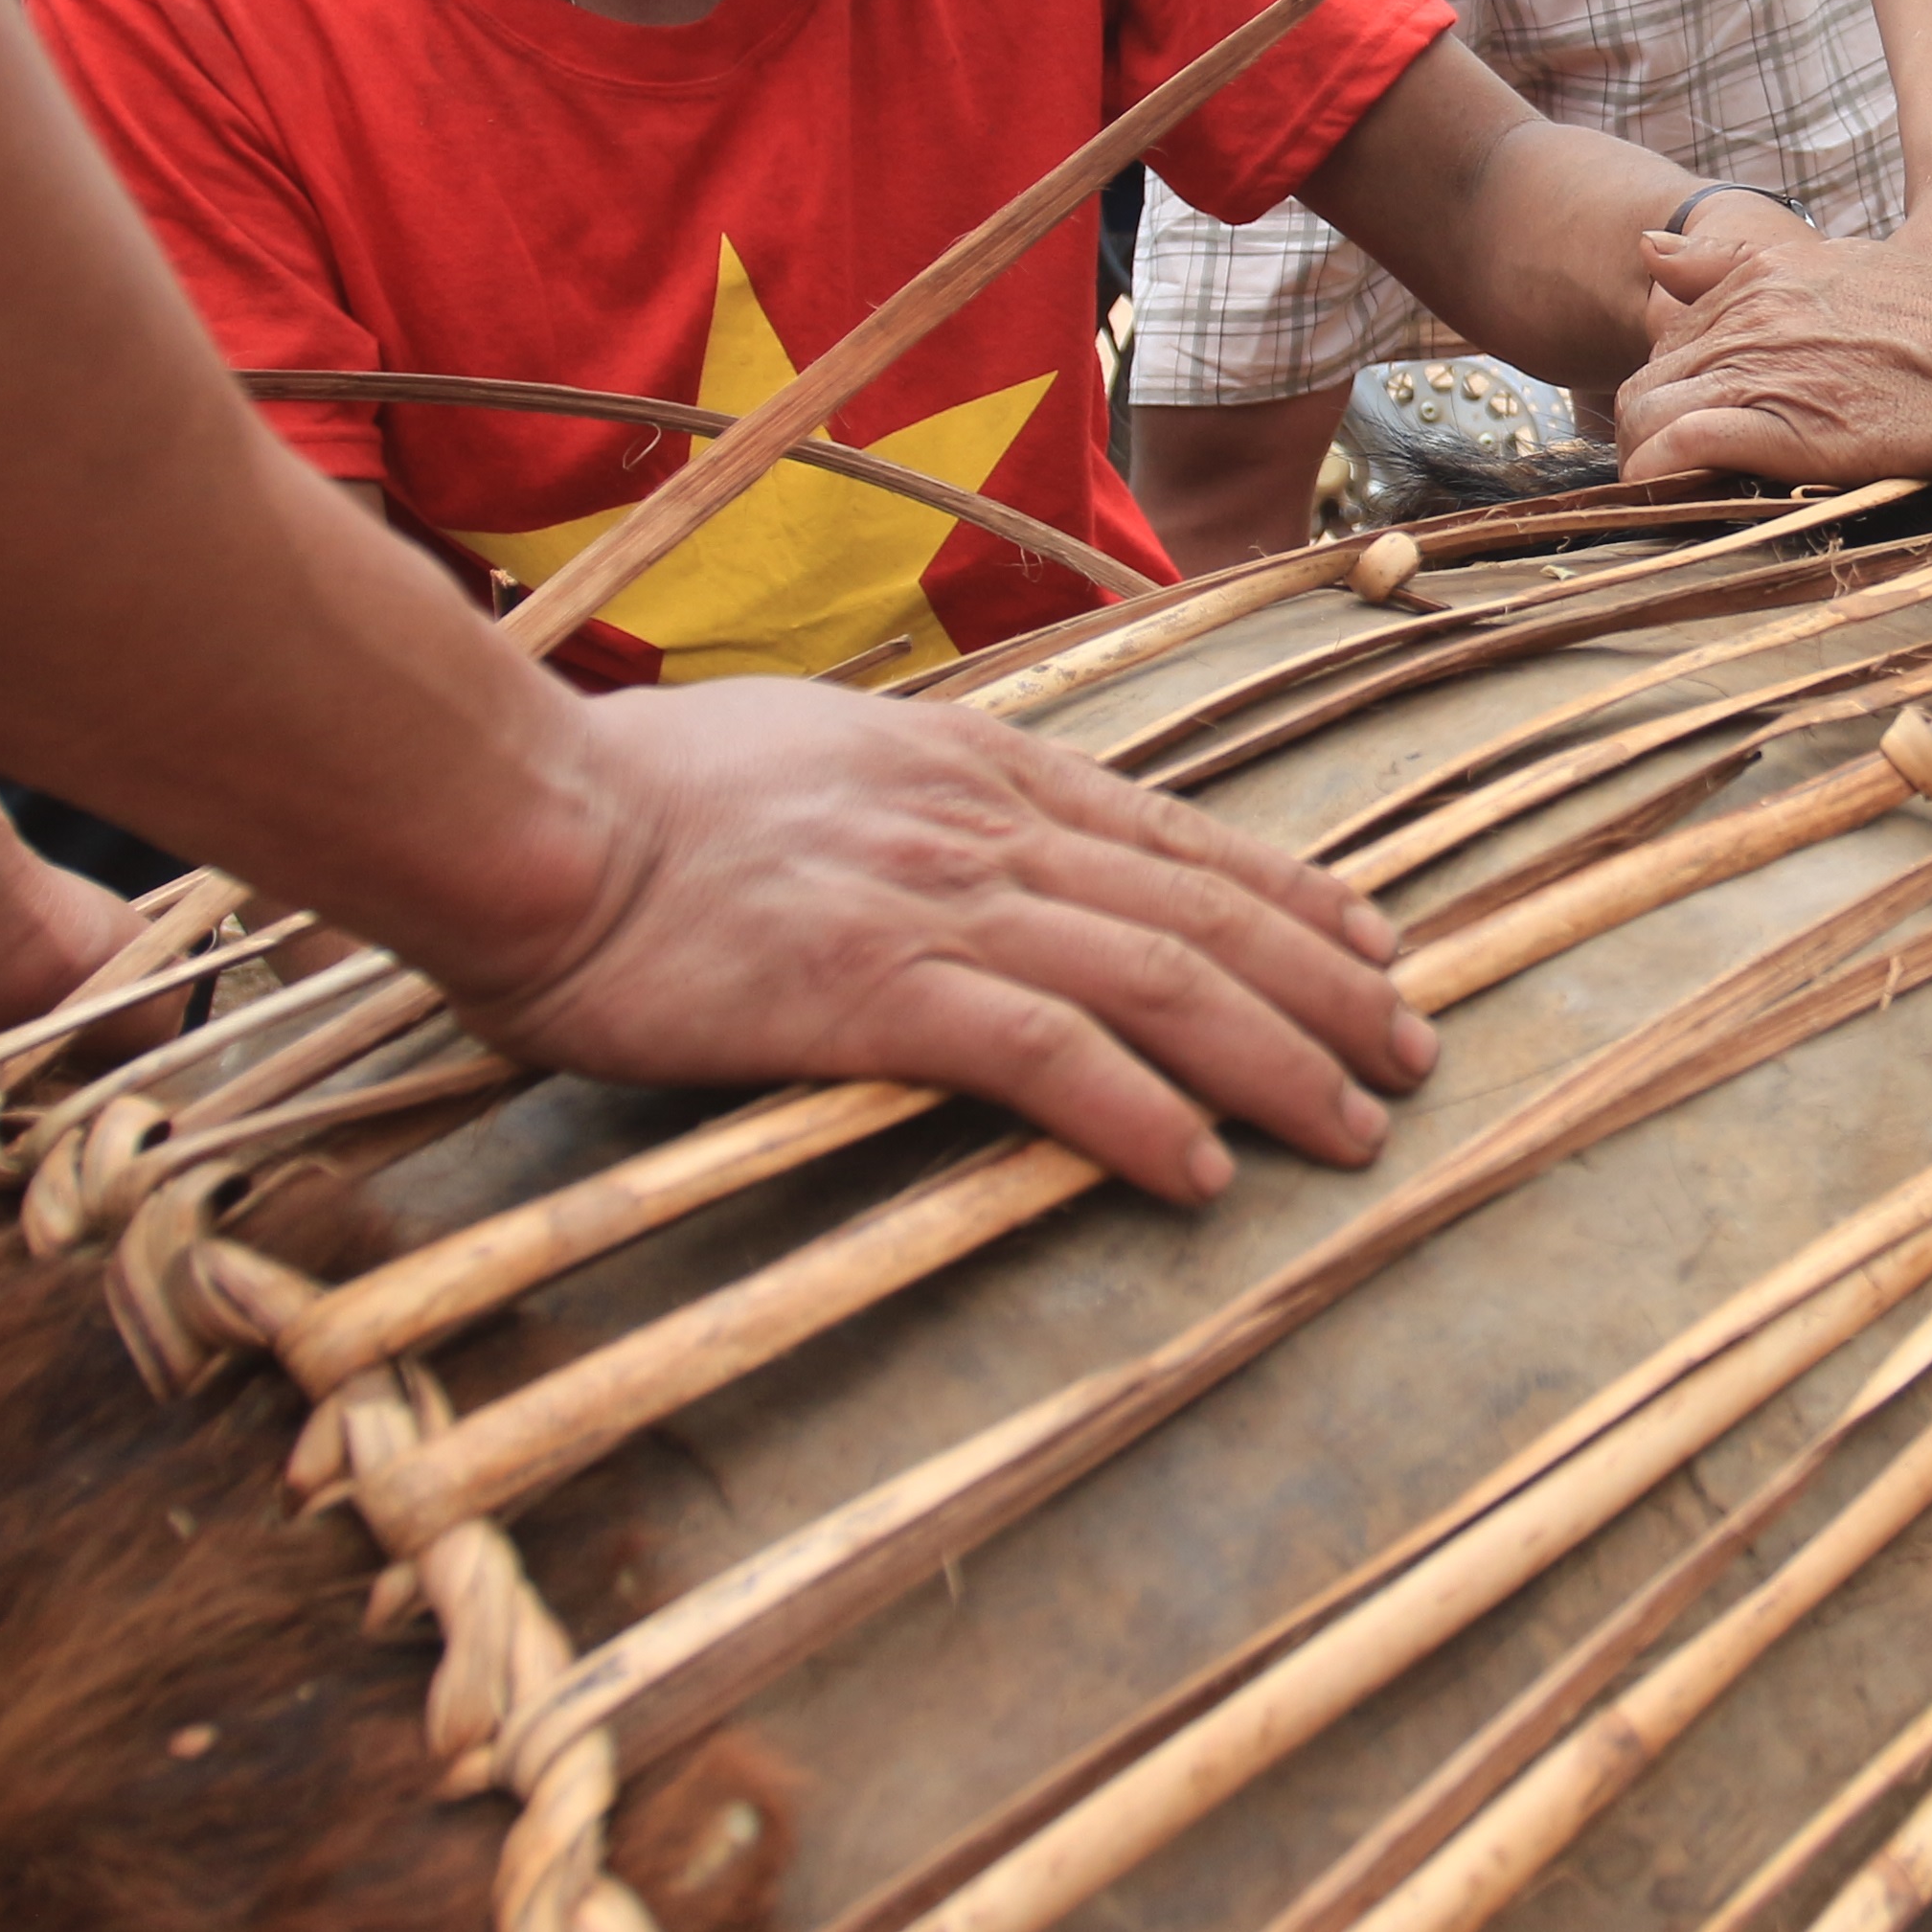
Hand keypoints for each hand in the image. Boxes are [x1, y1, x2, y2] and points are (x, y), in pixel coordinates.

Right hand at [437, 679, 1437, 1203]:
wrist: (519, 812)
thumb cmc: (632, 802)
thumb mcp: (810, 761)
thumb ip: (905, 806)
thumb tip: (955, 852)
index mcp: (968, 768)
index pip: (1172, 835)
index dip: (1288, 894)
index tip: (1371, 943)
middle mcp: (979, 826)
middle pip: (1200, 911)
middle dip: (1325, 985)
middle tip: (1411, 1051)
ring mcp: (934, 903)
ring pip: (1159, 980)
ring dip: (1278, 1058)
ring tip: (1358, 1126)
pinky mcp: (871, 989)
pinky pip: (1047, 1055)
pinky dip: (1141, 1113)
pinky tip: (1206, 1170)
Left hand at [1624, 234, 1931, 487]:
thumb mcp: (1848, 261)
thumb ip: (1743, 262)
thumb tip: (1649, 250)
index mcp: (1764, 276)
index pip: (1673, 333)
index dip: (1676, 384)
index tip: (1694, 417)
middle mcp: (1750, 318)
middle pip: (1648, 377)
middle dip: (1650, 425)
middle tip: (1675, 466)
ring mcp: (1760, 371)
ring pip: (1647, 413)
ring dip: (1645, 457)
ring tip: (1668, 492)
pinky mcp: (1777, 429)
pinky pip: (1677, 450)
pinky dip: (1657, 478)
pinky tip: (1667, 502)